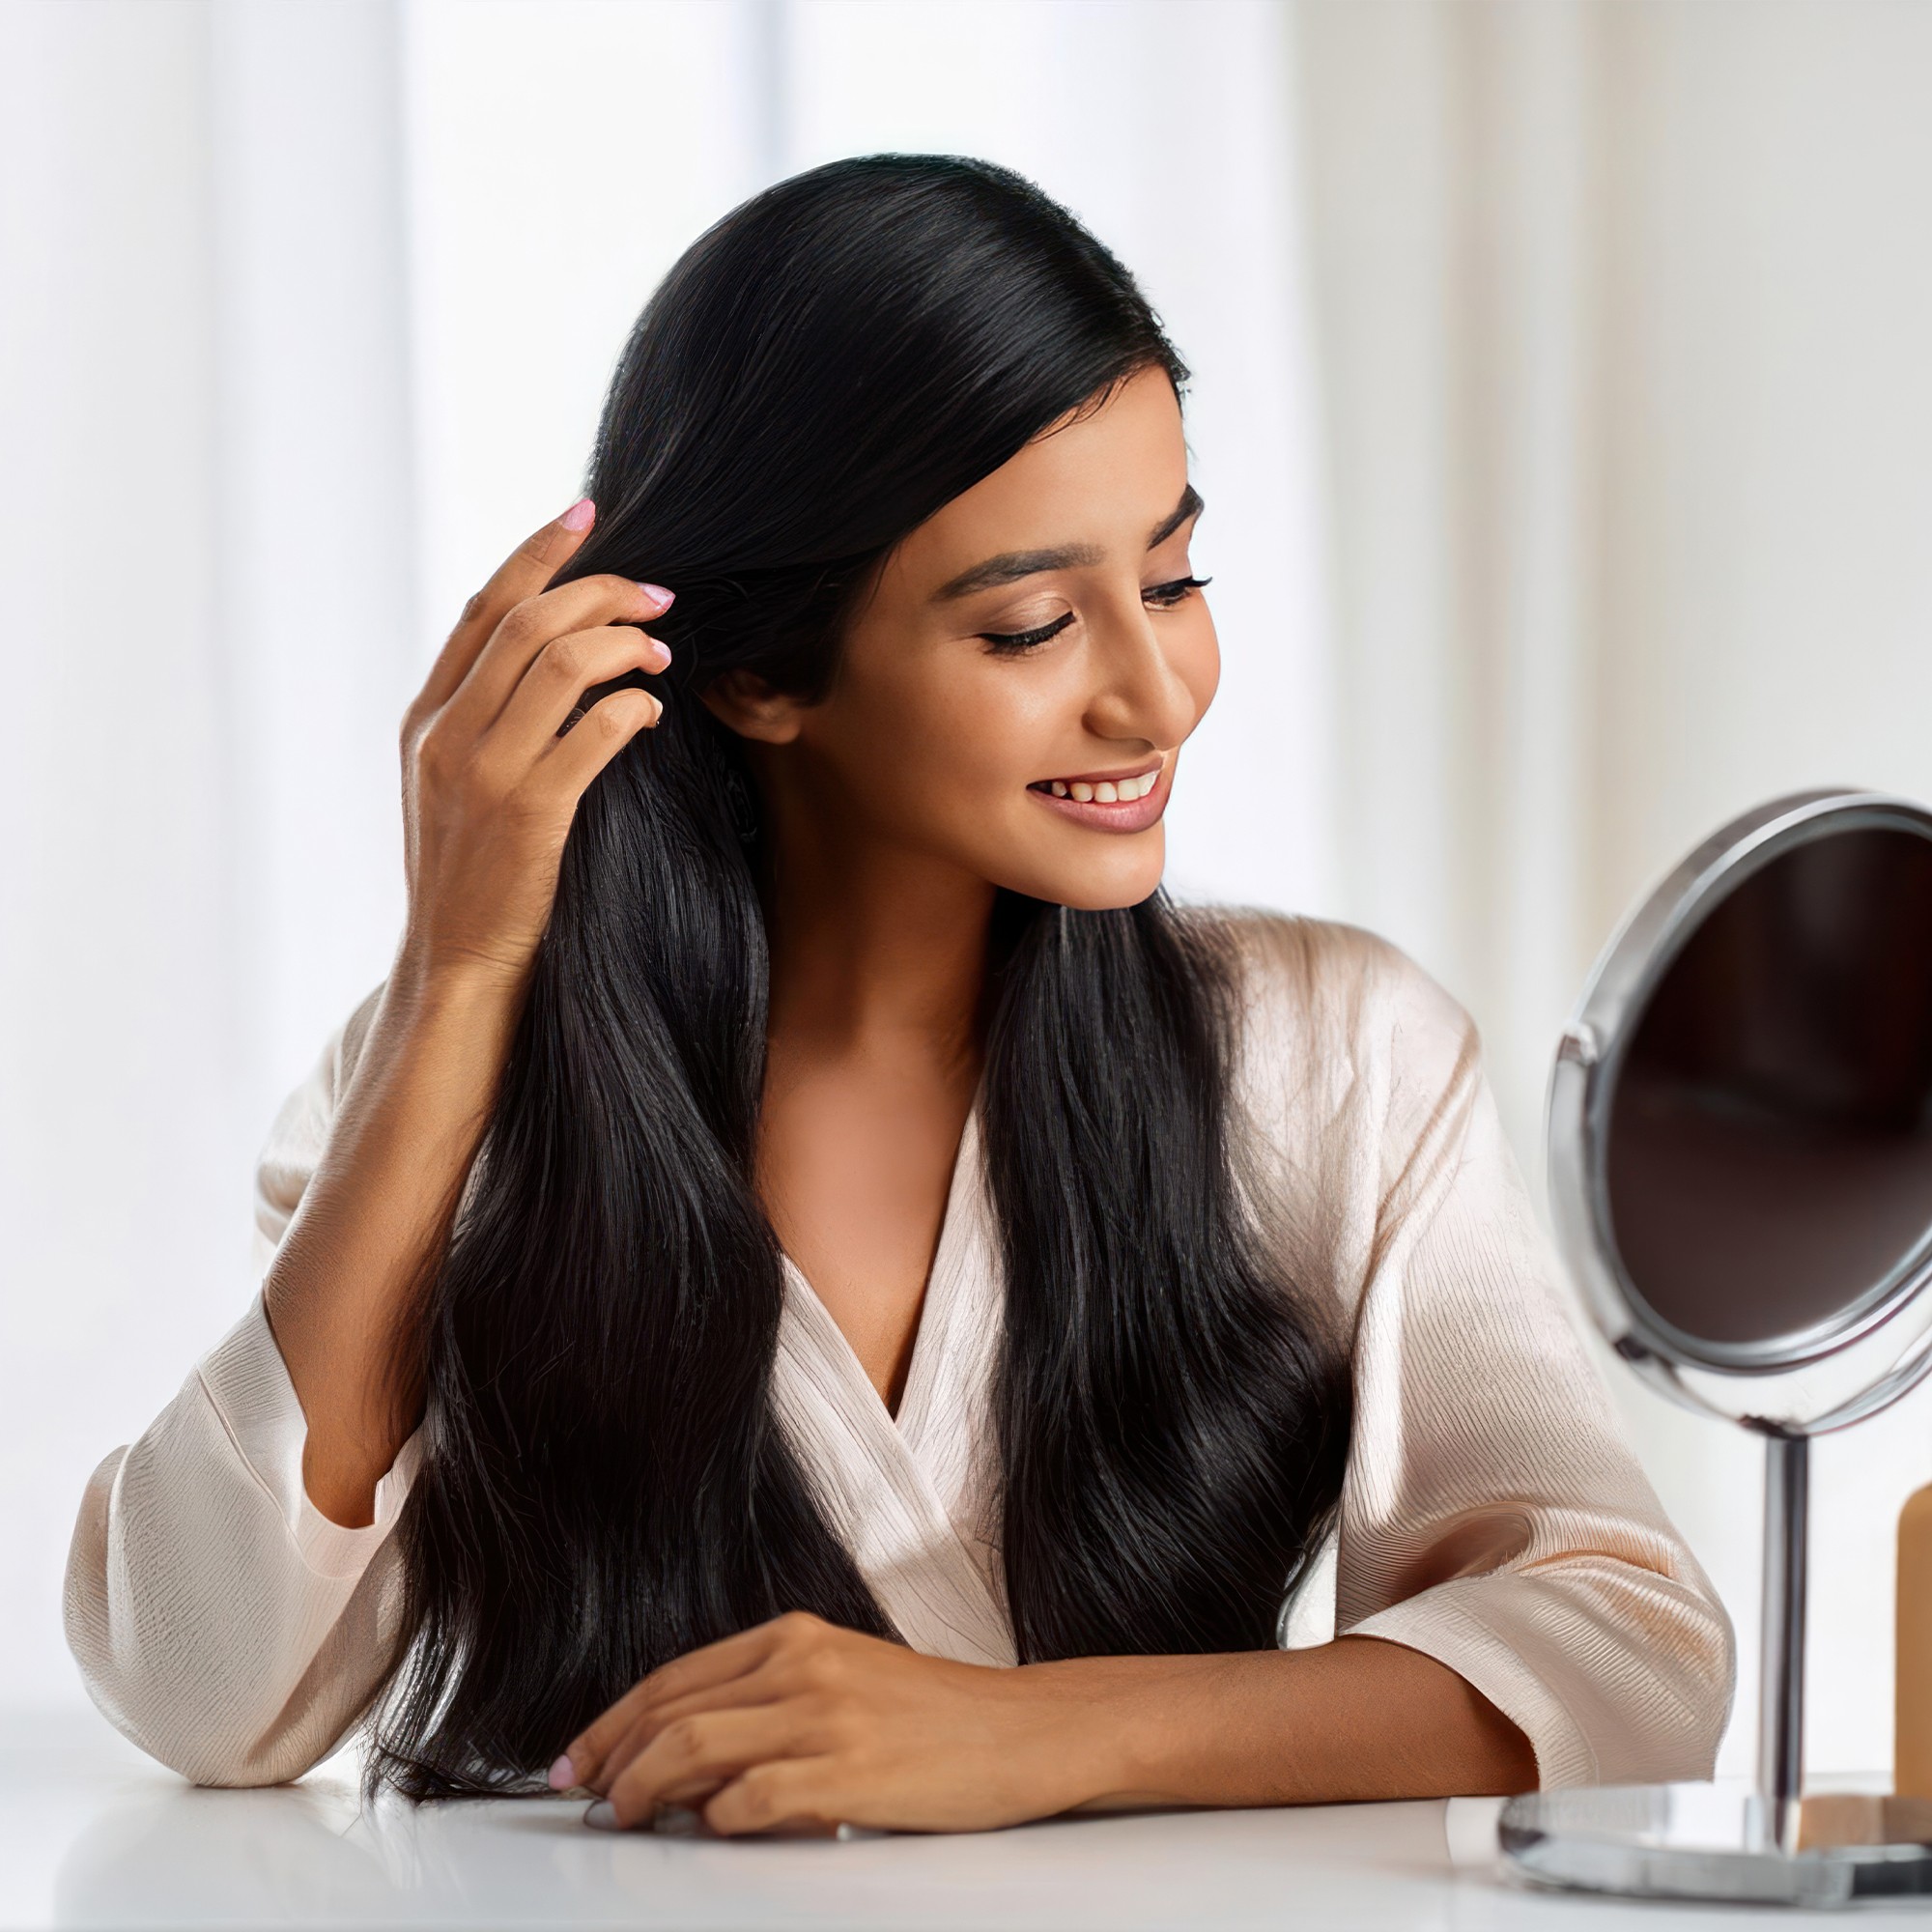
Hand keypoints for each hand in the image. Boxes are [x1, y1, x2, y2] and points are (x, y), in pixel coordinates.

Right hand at [395, 498, 673, 994]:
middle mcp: (446, 733)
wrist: (455, 965)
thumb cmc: (473, 877)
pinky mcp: (530, 813)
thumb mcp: (451, 787)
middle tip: (658, 596)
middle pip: (530, 622)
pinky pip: (595, 731)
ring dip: (626, 645)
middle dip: (602, 592)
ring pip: (562, 664)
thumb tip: (550, 658)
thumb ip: (483, 721)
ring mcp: (483, 772)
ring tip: (661, 654)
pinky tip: (653, 716)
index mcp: (424, 718)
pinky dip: (634, 708)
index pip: (483, 608)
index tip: (590, 514)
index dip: (540, 553)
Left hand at [554, 1612, 1123, 1835]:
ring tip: (629, 1817)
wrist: (1025, 1730)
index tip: (581, 1756)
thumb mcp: (847, 1677)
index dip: (614, 1720)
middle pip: (671, 1711)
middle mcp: (802, 1666)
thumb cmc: (940, 1715)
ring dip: (645, 1789)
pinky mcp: (848, 1773)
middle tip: (587, 1796)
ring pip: (694, 1749)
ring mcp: (824, 1718)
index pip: (674, 1676)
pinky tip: (710, 1831)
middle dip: (613, 1758)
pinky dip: (716, 1822)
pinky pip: (751, 1800)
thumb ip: (773, 1698)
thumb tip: (689, 1755)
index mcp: (796, 1637)